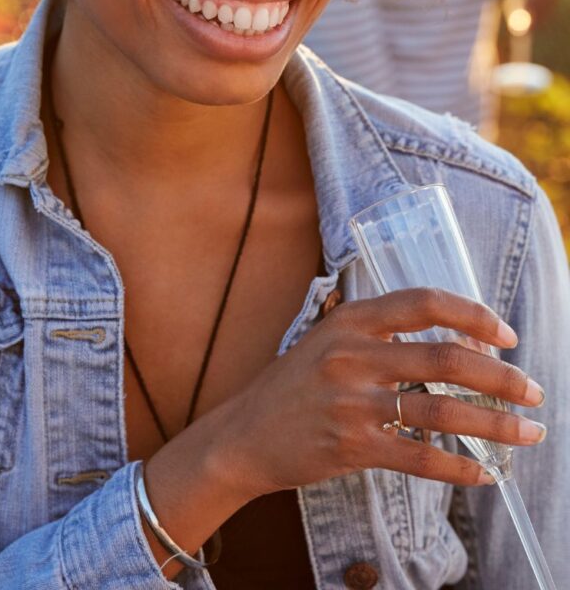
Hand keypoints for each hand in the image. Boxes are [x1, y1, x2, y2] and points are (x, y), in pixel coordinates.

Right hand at [217, 287, 544, 498]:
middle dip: (500, 376)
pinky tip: (484, 473)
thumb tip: (452, 341)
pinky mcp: (351, 446)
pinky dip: (460, 468)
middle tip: (533, 389)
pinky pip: (420, 457)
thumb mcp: (328, 340)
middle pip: (445, 358)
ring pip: (441, 411)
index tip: (505, 334)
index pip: (424, 302)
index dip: (473, 315)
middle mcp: (352, 355)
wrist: (244, 434)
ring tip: (528, 432)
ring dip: (495, 424)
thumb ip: (379, 334)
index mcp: (351, 320)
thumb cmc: (294, 386)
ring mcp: (351, 402)